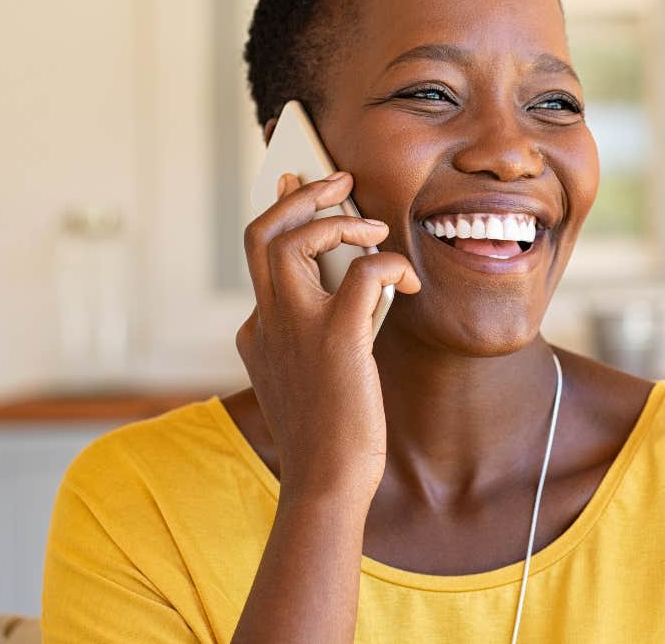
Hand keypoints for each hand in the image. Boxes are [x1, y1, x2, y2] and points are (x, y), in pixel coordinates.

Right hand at [235, 172, 420, 501]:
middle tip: (337, 180)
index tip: (293, 185)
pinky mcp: (336, 339)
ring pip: (293, 239)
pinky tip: (407, 282)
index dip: (280, 214)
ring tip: (373, 228)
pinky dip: (387, 264)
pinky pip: (361, 273)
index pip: (258, 254)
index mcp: (256, 331)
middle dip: (298, 195)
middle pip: (262, 232)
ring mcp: (295, 328)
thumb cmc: (329, 434)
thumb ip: (315, 330)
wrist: (327, 483)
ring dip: (337, 220)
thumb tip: (353, 281)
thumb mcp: (308, 375)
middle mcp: (265, 322)